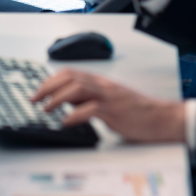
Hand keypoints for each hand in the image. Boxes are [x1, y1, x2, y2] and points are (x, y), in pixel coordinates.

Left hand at [31, 69, 185, 142]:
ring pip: (78, 89)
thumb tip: (66, 101)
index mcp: (100, 82)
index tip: (38, 91)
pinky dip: (75, 115)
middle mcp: (103, 86)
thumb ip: (89, 99)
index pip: (71, 73)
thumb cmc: (135, 111)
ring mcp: (108, 97)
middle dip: (48, 88)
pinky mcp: (114, 111)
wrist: (159, 118)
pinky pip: (91, 109)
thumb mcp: (108, 102)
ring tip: (46, 109)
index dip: (51, 80)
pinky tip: (66, 122)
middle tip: (35, 100)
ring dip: (58, 98)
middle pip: (70, 78)